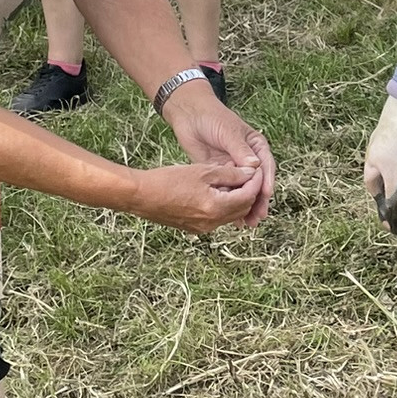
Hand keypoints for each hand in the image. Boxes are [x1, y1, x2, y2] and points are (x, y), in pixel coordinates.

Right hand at [134, 161, 265, 233]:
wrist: (141, 196)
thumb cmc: (169, 180)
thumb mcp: (203, 171)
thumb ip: (230, 173)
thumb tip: (250, 173)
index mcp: (216, 208)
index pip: (248, 196)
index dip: (255, 181)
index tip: (255, 169)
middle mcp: (212, 223)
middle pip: (242, 208)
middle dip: (248, 191)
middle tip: (246, 174)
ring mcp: (203, 228)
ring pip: (230, 214)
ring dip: (236, 199)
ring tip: (231, 180)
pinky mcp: (194, 228)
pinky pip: (217, 218)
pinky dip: (223, 205)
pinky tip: (216, 190)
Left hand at [168, 91, 276, 228]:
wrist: (188, 115)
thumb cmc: (212, 118)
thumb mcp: (228, 132)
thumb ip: (241, 150)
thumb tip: (256, 166)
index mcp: (257, 147)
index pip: (266, 167)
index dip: (266, 182)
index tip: (265, 196)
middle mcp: (248, 159)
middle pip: (256, 183)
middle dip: (257, 201)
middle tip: (258, 217)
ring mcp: (234, 168)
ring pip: (242, 190)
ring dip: (244, 206)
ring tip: (246, 223)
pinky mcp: (219, 174)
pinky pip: (227, 191)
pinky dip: (229, 203)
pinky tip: (230, 217)